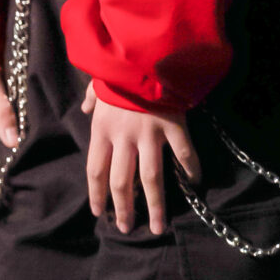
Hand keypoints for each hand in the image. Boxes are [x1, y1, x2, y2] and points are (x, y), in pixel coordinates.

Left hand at [81, 82, 198, 234]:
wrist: (146, 50)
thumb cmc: (121, 67)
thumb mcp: (99, 83)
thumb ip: (92, 99)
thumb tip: (86, 108)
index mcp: (102, 129)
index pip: (95, 170)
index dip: (96, 194)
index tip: (100, 213)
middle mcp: (123, 136)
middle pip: (120, 182)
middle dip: (123, 209)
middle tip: (127, 229)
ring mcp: (149, 133)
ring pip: (150, 178)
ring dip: (155, 206)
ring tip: (159, 227)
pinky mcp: (173, 126)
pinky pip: (183, 154)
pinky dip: (190, 170)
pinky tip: (193, 183)